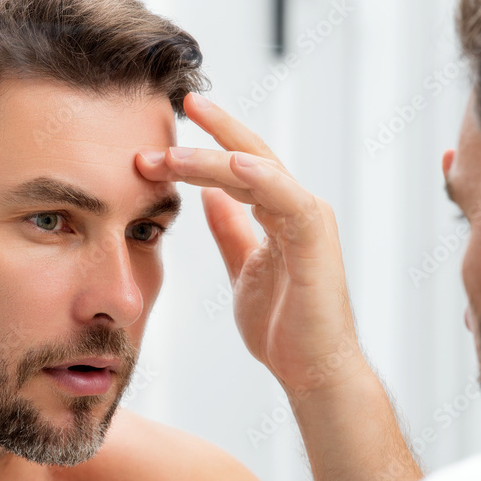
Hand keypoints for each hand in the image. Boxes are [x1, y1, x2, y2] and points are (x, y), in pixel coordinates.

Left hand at [136, 93, 363, 396]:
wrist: (311, 372)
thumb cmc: (283, 326)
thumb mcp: (243, 268)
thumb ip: (230, 230)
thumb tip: (209, 197)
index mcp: (278, 212)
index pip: (238, 166)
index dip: (204, 146)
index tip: (164, 133)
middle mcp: (295, 207)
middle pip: (248, 156)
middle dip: (210, 132)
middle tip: (172, 109)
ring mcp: (308, 219)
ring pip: (259, 172)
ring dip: (215, 158)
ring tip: (173, 153)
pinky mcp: (316, 239)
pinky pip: (288, 199)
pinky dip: (261, 179)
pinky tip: (230, 166)